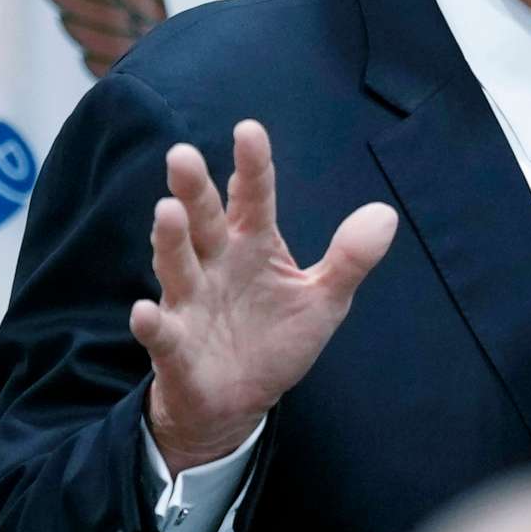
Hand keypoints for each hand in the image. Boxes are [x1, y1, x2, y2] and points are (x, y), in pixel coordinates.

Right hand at [129, 119, 397, 474]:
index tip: (249, 130)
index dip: (252, 166)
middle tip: (183, 155)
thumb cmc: (275, 338)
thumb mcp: (324, 300)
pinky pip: (161, 333)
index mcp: (253, 244)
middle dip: (194, 191)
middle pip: (204, 221)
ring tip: (166, 212)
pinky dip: (152, 324)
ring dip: (170, 240)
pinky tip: (144, 312)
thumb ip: (350, 258)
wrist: (240, 401)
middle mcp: (216, 264)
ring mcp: (191, 302)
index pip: (254, 197)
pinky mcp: (175, 347)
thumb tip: (385, 214)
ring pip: (177, 265)